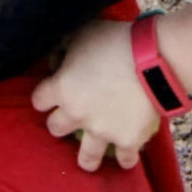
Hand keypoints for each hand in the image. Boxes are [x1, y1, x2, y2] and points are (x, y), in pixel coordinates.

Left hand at [31, 19, 159, 172]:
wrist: (153, 59)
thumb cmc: (114, 40)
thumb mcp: (82, 33)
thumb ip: (64, 47)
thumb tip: (56, 61)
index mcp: (62, 88)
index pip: (39, 100)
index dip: (44, 95)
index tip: (53, 91)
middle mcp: (77, 114)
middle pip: (55, 128)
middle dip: (61, 122)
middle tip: (72, 116)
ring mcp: (102, 131)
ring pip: (86, 158)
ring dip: (86, 157)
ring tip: (88, 158)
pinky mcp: (128, 140)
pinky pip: (125, 159)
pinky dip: (126, 158)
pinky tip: (126, 157)